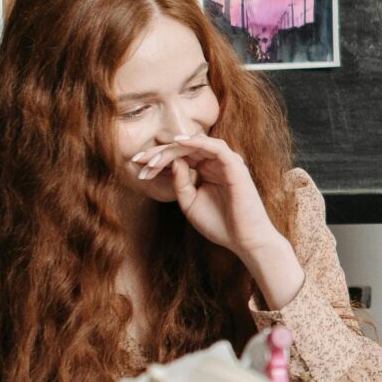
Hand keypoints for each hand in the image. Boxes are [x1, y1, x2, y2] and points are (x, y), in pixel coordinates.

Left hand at [131, 133, 301, 302]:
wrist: (244, 240)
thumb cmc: (220, 224)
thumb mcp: (190, 203)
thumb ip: (180, 182)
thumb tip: (173, 161)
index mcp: (206, 171)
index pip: (179, 157)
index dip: (157, 159)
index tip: (137, 166)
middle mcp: (215, 163)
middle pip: (185, 148)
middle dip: (159, 152)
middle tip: (138, 160)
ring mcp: (226, 163)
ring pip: (196, 144)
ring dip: (172, 149)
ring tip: (153, 159)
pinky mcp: (235, 166)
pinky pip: (215, 147)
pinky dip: (197, 141)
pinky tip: (178, 142)